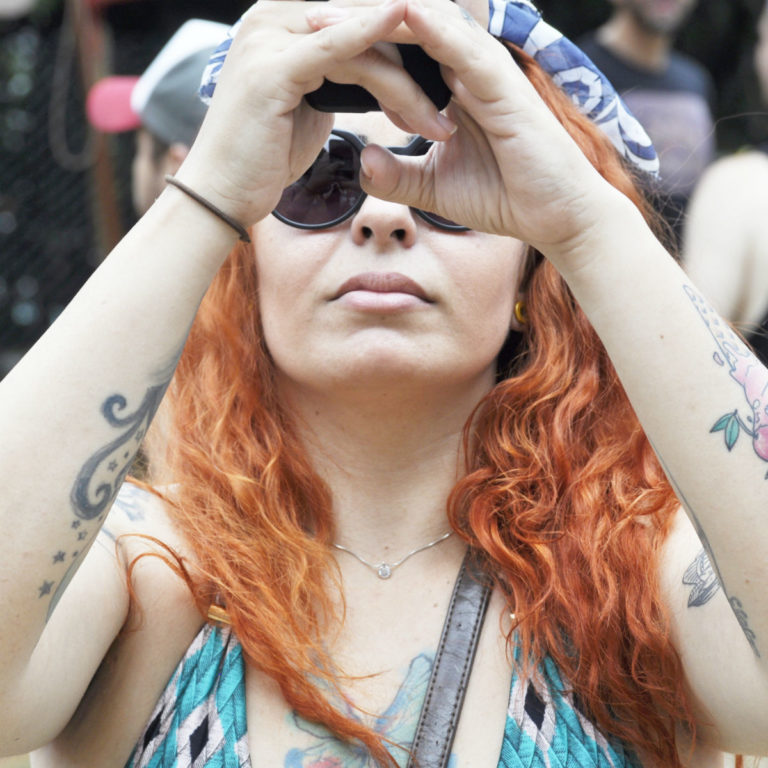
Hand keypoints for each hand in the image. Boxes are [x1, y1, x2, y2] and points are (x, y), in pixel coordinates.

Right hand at [174, 0, 455, 228]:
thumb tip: (372, 71)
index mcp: (283, 22)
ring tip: (440, 126)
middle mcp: (273, 16)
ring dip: (408, 82)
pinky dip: (372, 38)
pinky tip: (407, 28)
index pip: (357, 16)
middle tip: (460, 93)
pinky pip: (335, 47)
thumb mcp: (308, 105)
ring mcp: (269, 36)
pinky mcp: (272, 66)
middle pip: (362, 18)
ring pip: (359, 40)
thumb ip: (336, 77)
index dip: (406, 40)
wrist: (221, 194)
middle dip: (417, 58)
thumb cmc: (264, 156)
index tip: (449, 71)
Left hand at [311, 0, 626, 261]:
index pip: (395, 47)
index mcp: (451, 84)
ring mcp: (485, 70)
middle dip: (352, 17)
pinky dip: (425, 26)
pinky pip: (459, 44)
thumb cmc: (503, 196)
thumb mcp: (434, 187)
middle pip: (401, 25)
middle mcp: (466, 67)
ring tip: (325, 12)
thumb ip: (397, 173)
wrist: (554, 218)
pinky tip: (393, 11)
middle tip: (302, 14)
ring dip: (375, 14)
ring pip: (424, 23)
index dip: (353, 39)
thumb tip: (363, 160)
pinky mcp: (502, 83)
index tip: (306, 41)